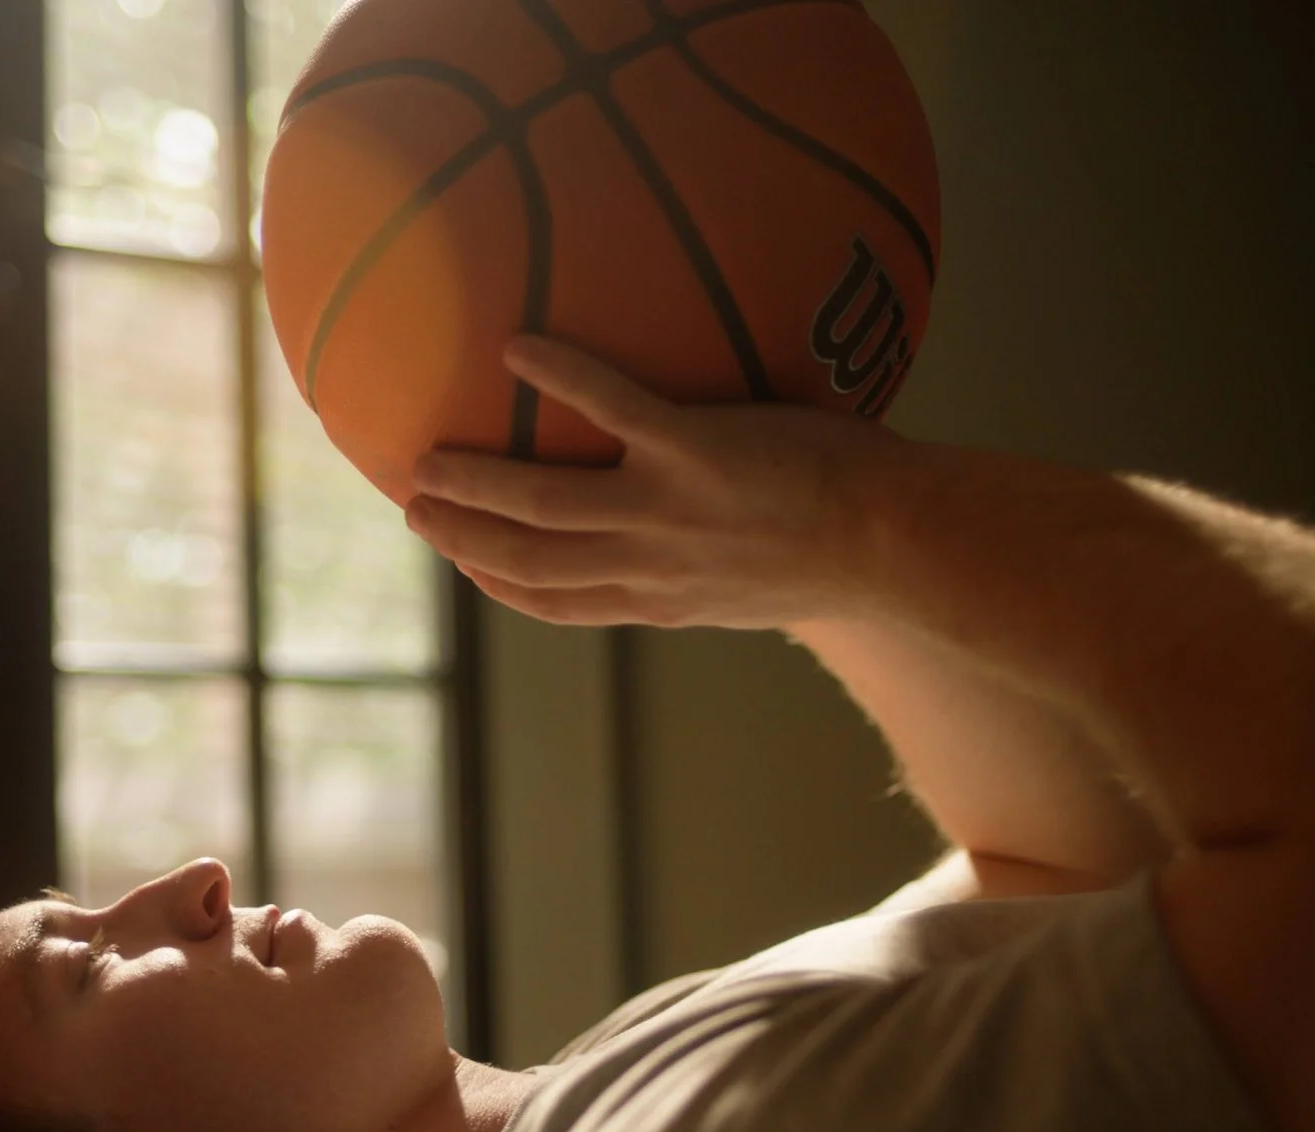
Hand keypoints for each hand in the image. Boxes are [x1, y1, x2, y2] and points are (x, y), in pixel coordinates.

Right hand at [402, 336, 903, 629]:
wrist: (901, 545)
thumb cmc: (847, 553)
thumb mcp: (761, 579)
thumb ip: (709, 560)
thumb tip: (693, 530)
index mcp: (660, 599)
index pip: (557, 603)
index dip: (499, 585)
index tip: (462, 564)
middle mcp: (649, 566)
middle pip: (525, 561)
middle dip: (462, 539)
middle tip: (414, 507)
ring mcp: (666, 511)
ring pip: (541, 504)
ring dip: (476, 481)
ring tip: (429, 452)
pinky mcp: (697, 453)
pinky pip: (612, 406)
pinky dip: (562, 375)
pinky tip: (517, 344)